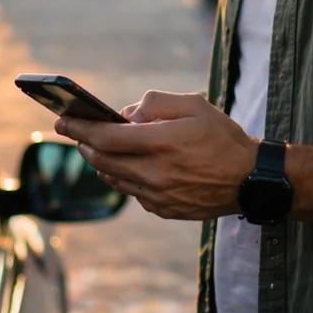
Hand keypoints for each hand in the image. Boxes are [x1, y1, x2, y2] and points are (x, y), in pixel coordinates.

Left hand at [53, 90, 257, 220]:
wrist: (250, 180)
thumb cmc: (222, 137)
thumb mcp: (194, 105)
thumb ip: (155, 103)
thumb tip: (126, 115)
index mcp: (161, 143)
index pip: (105, 136)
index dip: (79, 127)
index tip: (62, 120)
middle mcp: (155, 173)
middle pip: (101, 160)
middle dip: (85, 144)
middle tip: (78, 132)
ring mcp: (157, 196)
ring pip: (113, 178)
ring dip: (102, 162)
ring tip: (102, 148)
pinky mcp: (163, 210)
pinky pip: (132, 192)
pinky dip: (124, 178)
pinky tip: (131, 166)